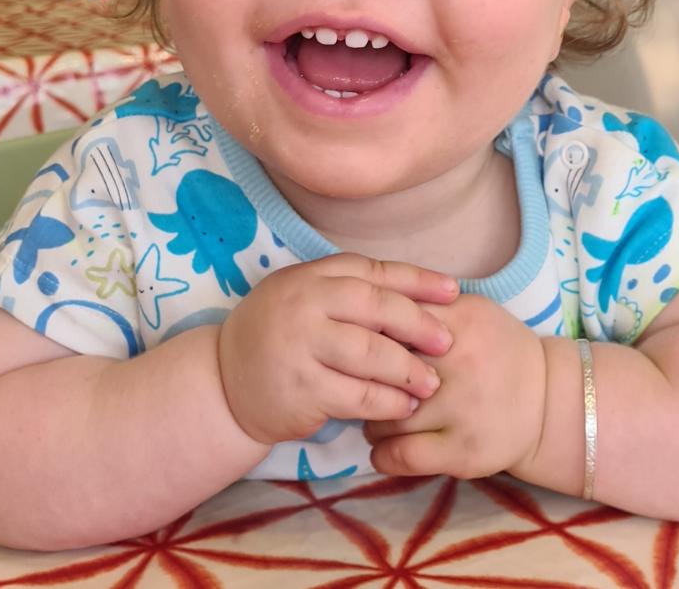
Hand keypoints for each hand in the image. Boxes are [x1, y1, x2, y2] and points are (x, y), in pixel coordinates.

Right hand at [216, 253, 457, 445]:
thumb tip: (421, 295)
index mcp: (311, 277)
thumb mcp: (306, 300)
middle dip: (420, 325)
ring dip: (409, 370)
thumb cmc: (280, 337)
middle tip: (448, 343)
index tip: (454, 291)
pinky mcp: (301, 387)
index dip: (418, 280)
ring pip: (372, 354)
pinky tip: (404, 406)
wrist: (224, 383)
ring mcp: (301, 345)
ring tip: (431, 383)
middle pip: (378, 308)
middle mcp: (304, 304)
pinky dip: (388, 402)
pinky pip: (358, 395)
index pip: (374, 272)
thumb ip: (350, 293)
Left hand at [363, 293, 546, 478]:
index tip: (362, 348)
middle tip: (364, 388)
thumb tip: (368, 310)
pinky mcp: (462, 451)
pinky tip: (383, 449)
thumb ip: (425, 306)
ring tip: (377, 419)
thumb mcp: (472, 313)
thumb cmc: (500, 352)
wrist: (548, 401)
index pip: (391, 322)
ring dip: (371, 420)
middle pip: (382, 368)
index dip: (368, 336)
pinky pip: (400, 455)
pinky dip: (381, 454)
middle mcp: (461, 362)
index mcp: (461, 320)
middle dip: (365, 379)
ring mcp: (461, 409)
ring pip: (385, 415)